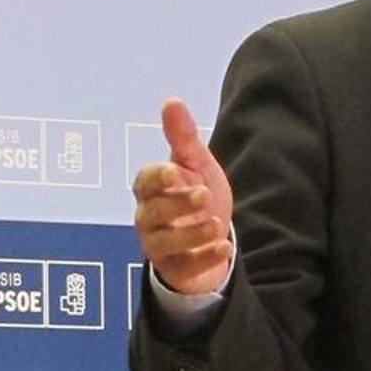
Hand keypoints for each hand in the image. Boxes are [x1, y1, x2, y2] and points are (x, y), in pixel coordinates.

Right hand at [132, 96, 233, 295]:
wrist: (210, 238)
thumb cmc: (196, 197)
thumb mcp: (195, 165)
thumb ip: (183, 137)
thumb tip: (172, 101)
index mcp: (150, 190)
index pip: (145, 181)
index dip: (158, 177)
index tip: (175, 171)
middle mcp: (148, 218)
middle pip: (154, 212)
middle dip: (178, 204)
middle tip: (203, 194)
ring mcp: (159, 246)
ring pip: (165, 243)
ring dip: (190, 234)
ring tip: (216, 225)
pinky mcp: (175, 269)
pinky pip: (184, 267)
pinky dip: (204, 259)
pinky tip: (224, 248)